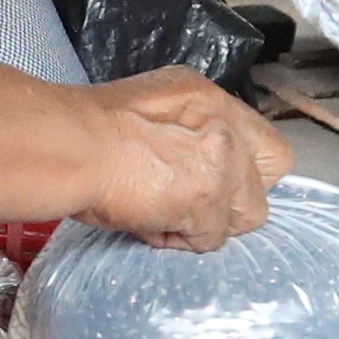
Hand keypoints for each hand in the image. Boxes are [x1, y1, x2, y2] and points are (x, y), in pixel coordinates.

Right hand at [84, 69, 288, 249]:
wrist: (72, 146)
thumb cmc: (88, 129)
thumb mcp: (150, 107)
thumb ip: (185, 128)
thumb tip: (188, 161)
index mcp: (210, 98)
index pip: (266, 146)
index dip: (246, 173)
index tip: (217, 184)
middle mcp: (227, 126)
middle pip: (264, 183)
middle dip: (229, 203)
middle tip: (188, 204)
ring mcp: (223, 164)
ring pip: (243, 217)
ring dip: (206, 224)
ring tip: (164, 215)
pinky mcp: (208, 201)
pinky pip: (209, 240)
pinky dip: (179, 240)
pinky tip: (149, 223)